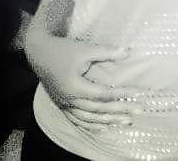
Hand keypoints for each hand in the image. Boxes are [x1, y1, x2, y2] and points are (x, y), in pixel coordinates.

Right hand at [26, 30, 141, 129]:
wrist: (38, 53)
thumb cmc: (62, 49)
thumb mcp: (84, 49)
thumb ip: (105, 52)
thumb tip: (127, 52)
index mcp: (75, 87)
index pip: (103, 94)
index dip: (121, 94)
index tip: (137, 93)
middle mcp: (70, 100)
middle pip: (99, 109)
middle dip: (120, 110)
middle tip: (139, 110)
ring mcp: (65, 105)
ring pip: (90, 118)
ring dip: (109, 120)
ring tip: (126, 121)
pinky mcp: (62, 105)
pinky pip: (78, 120)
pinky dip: (92, 125)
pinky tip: (104, 127)